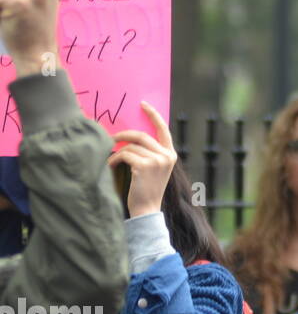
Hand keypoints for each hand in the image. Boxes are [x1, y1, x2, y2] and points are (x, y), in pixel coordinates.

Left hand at [107, 101, 176, 217]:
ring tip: (111, 161)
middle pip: (142, 135)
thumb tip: (130, 136)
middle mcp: (166, 156)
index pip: (163, 129)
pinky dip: (115, 159)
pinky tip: (111, 166)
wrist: (147, 209)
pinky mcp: (145, 166)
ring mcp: (157, 160)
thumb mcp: (153, 168)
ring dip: (118, 153)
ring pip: (131, 147)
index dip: (153, 115)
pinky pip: (125, 155)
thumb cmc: (146, 189)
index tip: (143, 104)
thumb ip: (148, 152)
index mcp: (170, 154)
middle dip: (124, 135)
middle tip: (112, 138)